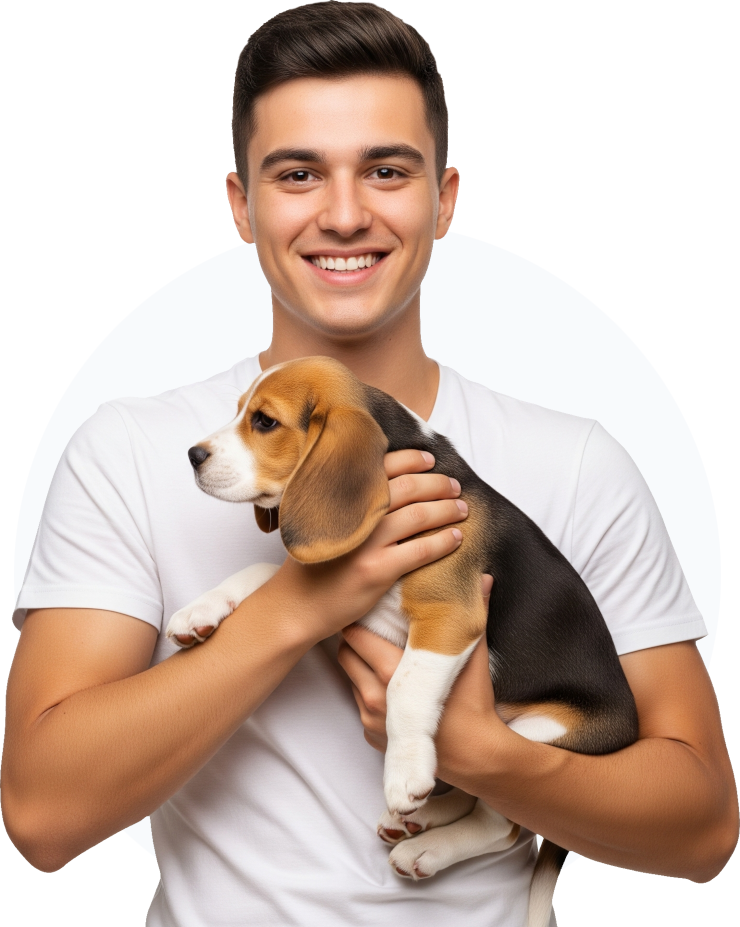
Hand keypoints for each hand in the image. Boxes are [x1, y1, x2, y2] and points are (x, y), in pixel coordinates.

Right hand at [277, 450, 469, 640]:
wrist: (295, 605)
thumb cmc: (312, 564)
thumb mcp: (321, 521)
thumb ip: (349, 502)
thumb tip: (387, 483)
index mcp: (339, 497)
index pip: (382, 466)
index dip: (412, 459)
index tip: (430, 460)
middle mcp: (353, 514)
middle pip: (407, 487)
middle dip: (437, 483)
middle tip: (454, 486)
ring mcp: (365, 542)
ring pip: (418, 515)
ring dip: (446, 509)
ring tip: (462, 509)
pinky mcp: (376, 570)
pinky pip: (420, 550)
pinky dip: (443, 541)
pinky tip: (455, 538)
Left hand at [337, 575, 499, 782]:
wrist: (476, 756)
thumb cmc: (473, 704)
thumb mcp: (472, 655)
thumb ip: (473, 613)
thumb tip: (482, 579)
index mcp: (391, 673)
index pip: (354, 635)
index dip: (361, 620)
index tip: (371, 611)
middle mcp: (374, 698)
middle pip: (345, 654)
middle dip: (356, 641)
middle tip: (374, 630)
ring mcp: (370, 720)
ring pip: (350, 679)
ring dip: (362, 667)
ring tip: (384, 657)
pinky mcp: (372, 736)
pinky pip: (359, 704)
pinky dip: (369, 692)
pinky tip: (391, 687)